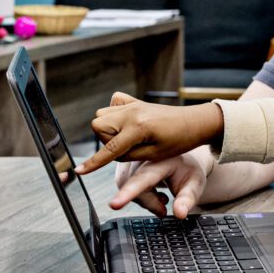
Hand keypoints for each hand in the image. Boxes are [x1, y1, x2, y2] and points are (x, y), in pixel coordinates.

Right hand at [76, 93, 223, 174]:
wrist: (194, 123)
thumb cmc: (178, 141)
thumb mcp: (154, 155)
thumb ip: (127, 154)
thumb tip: (108, 152)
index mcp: (138, 128)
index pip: (110, 148)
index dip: (94, 163)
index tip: (79, 171)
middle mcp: (131, 112)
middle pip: (98, 126)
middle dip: (107, 140)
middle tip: (128, 147)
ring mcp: (132, 104)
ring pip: (102, 116)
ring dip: (109, 129)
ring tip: (129, 137)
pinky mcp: (134, 101)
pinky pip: (113, 103)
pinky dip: (114, 114)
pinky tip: (127, 122)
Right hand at [112, 154, 207, 218]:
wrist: (183, 156)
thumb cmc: (187, 169)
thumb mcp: (195, 183)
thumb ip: (188, 199)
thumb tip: (179, 214)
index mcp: (162, 159)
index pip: (143, 178)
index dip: (129, 192)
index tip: (115, 204)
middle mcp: (142, 156)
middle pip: (132, 185)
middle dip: (149, 202)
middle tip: (164, 209)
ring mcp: (130, 159)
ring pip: (126, 186)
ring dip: (144, 199)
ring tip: (162, 199)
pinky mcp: (123, 165)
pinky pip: (124, 184)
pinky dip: (138, 194)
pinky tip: (153, 193)